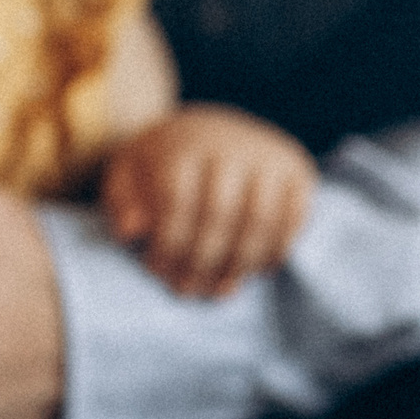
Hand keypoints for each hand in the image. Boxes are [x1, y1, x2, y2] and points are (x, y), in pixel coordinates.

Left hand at [101, 104, 316, 298]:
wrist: (209, 128)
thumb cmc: (162, 162)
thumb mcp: (127, 173)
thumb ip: (122, 201)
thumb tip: (131, 232)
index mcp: (183, 142)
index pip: (177, 200)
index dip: (167, 243)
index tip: (155, 269)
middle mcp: (231, 143)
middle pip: (221, 214)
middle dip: (201, 261)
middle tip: (184, 289)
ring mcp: (269, 156)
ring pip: (261, 221)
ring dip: (238, 265)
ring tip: (215, 290)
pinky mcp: (298, 170)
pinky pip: (294, 220)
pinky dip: (273, 254)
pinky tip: (247, 272)